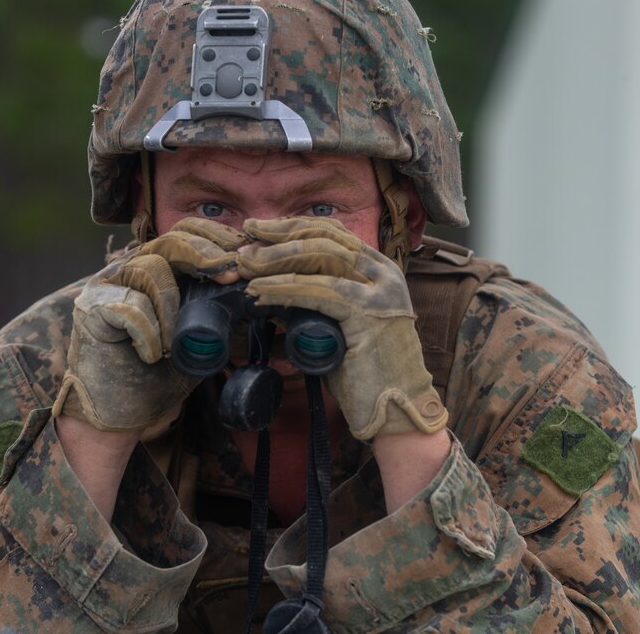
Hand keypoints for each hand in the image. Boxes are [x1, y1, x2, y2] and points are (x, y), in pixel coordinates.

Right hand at [56, 219, 246, 430]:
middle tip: (230, 276)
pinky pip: (129, 306)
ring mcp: (108, 285)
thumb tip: (260, 293)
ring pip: (151, 269)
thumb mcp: (202, 340)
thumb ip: (223, 313)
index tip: (243, 257)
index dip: (217, 237)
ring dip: (172, 309)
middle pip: (170, 239)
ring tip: (174, 345)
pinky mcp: (91, 308)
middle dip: (205, 254)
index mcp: (160, 269)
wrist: (123, 414)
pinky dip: (148, 333)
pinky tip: (152, 355)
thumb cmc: (160, 376)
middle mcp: (132, 269)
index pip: (187, 232)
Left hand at [237, 217, 447, 439]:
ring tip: (246, 267)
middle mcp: (384, 274)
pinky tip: (260, 292)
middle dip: (279, 237)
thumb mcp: (339, 326)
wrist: (396, 413)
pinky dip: (285, 289)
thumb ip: (314, 303)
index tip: (258, 230)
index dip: (293, 226)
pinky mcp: (369, 314)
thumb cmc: (366, 375)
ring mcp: (380, 292)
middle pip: (325, 238)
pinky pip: (319, 291)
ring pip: (321, 257)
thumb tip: (270, 287)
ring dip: (276, 259)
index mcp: (380, 270)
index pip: (333, 233)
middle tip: (244, 244)